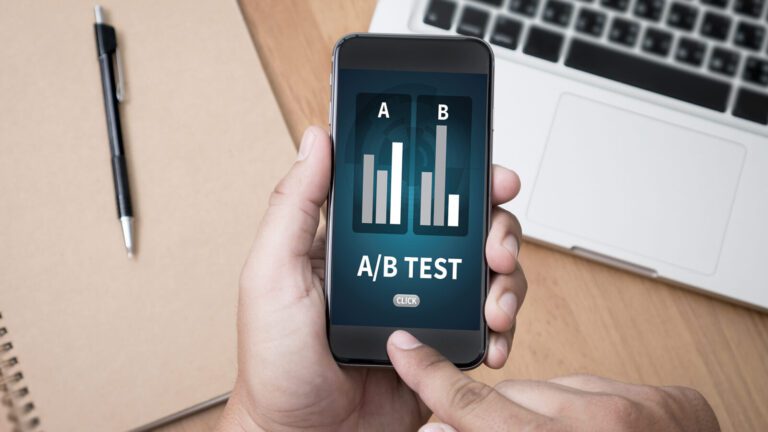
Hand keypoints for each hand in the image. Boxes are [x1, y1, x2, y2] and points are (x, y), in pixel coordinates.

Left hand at [216, 126, 526, 430]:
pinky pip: (488, 325)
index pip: (416, 193)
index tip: (484, 174)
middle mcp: (398, 268)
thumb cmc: (277, 363)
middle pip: (466, 228)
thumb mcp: (273, 273)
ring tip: (497, 302)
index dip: (457, 178)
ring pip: (486, 272)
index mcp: (361, 243)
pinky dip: (504, 326)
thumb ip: (294, 205)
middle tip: (497, 246)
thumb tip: (317, 140)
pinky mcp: (441, 346)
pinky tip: (495, 336)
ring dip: (508, 277)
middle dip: (497, 227)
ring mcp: (424, 308)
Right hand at [387, 330, 719, 431]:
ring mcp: (642, 405)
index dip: (430, 376)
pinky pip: (605, 388)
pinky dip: (594, 412)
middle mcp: (602, 421)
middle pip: (512, 395)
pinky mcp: (671, 398)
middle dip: (499, 419)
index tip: (405, 348)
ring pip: (558, 388)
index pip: (473, 405)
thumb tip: (451, 426)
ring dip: (550, 416)